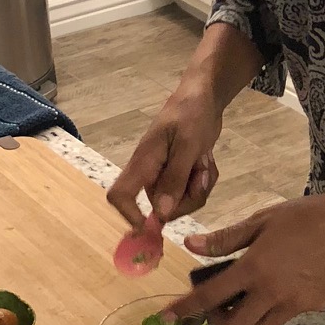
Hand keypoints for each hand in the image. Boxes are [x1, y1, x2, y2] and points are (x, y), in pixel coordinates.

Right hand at [107, 86, 221, 230]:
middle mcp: (149, 174)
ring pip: (180, 203)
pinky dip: (202, 182)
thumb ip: (175, 179)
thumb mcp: (188, 145)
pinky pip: (191, 194)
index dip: (129, 215)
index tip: (153, 226)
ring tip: (203, 162)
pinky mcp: (178, 176)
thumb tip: (162, 215)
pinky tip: (205, 162)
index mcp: (143, 163)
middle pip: (160, 208)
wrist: (204, 98)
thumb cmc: (191, 114)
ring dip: (198, 188)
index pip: (119, 196)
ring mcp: (164, 177)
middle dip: (187, 199)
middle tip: (201, 174)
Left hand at [168, 195, 324, 324]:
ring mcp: (294, 305)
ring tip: (253, 297)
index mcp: (254, 270)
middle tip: (221, 303)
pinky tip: (286, 286)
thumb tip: (191, 244)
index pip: (210, 297)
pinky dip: (278, 309)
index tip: (165, 318)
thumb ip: (227, 238)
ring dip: (249, 319)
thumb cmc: (308, 216)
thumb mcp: (264, 219)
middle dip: (221, 320)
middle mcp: (271, 294)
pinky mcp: (314, 308)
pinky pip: (287, 317)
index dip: (185, 309)